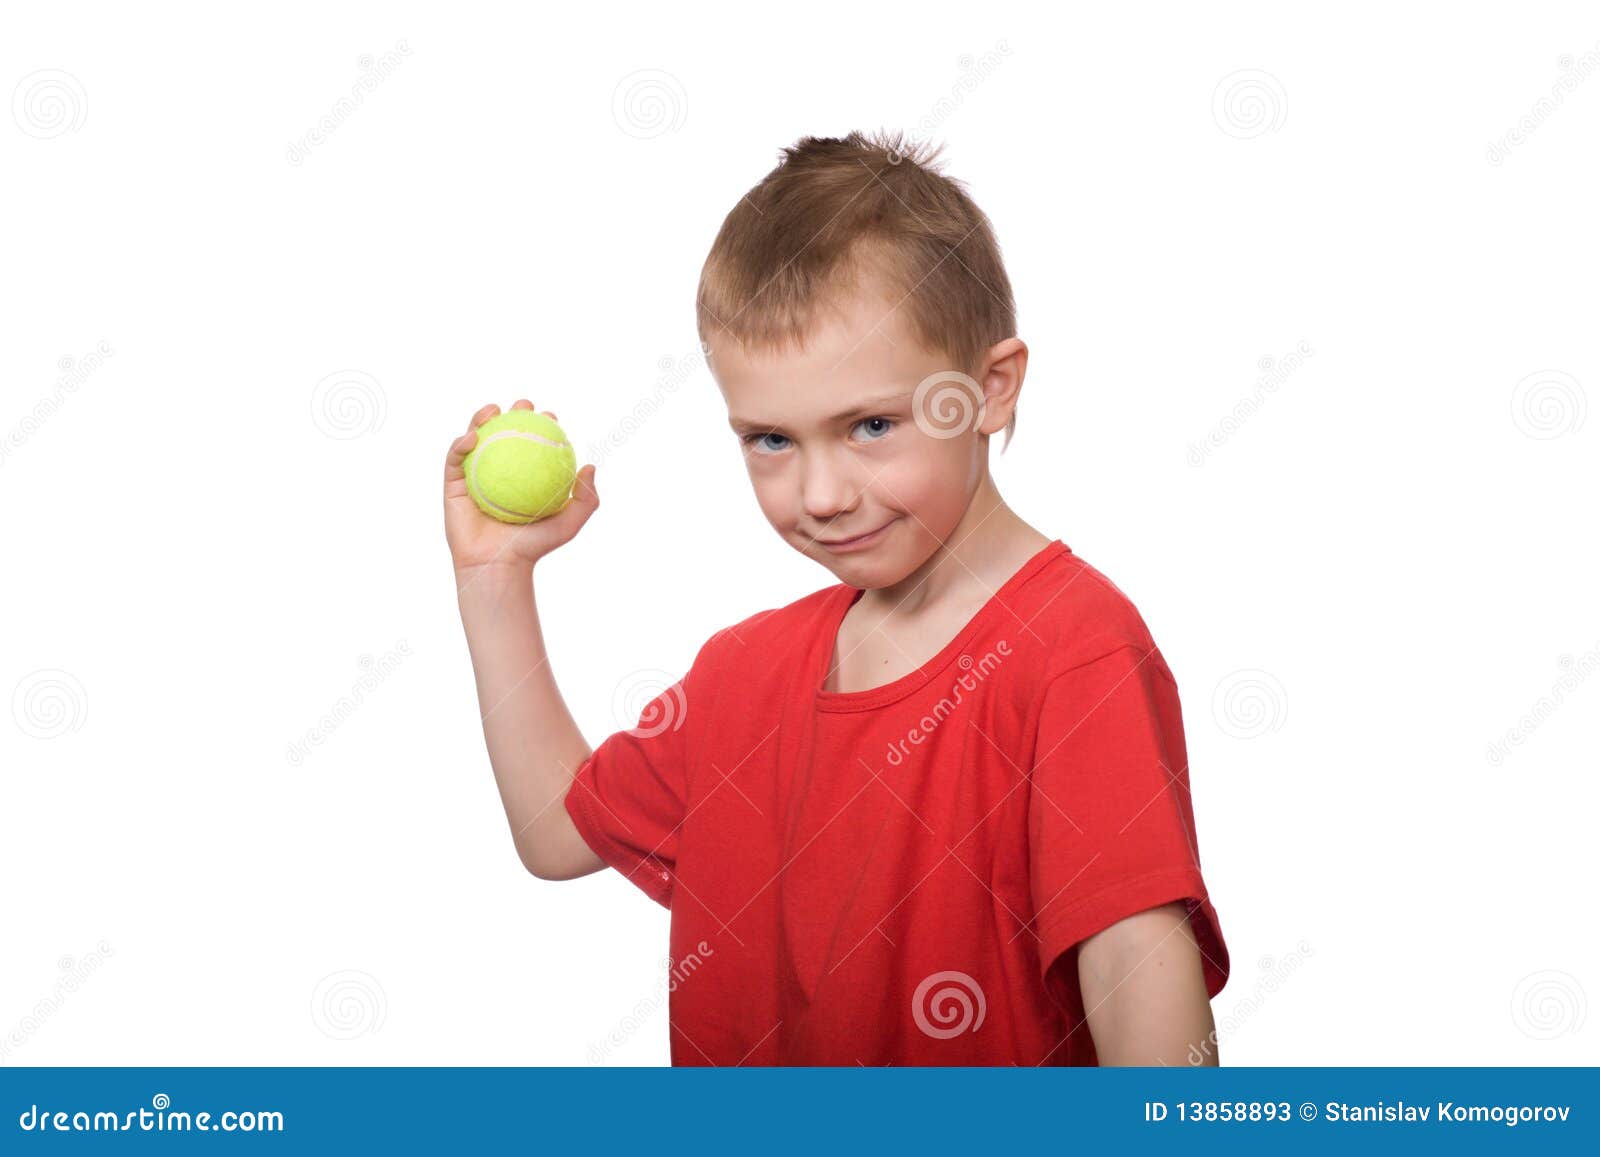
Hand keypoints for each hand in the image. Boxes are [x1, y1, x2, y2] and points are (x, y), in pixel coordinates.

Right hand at [443, 400, 598, 574]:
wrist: (497, 565)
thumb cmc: (533, 547)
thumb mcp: (568, 524)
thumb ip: (587, 498)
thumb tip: (591, 466)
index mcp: (523, 477)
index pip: (532, 444)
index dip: (541, 425)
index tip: (551, 416)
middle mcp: (498, 473)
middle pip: (503, 434)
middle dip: (514, 412)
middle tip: (524, 406)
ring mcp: (473, 476)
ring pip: (475, 438)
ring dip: (482, 417)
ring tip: (494, 409)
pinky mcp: (452, 484)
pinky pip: (455, 458)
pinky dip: (461, 443)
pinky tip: (472, 437)